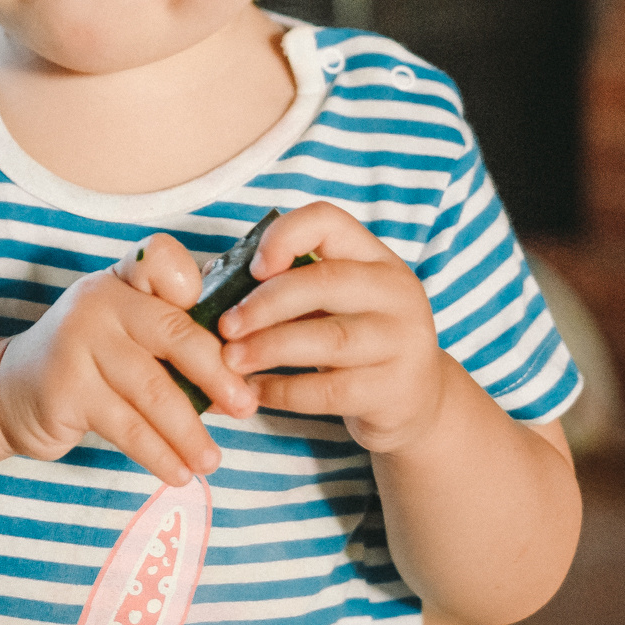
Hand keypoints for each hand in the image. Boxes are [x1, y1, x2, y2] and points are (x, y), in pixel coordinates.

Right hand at [0, 254, 254, 486]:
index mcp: (123, 279)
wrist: (11, 390)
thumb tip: (241, 380)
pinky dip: (159, 454)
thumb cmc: (91, 360)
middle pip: (173, 333)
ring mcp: (78, 343)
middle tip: (245, 407)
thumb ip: (174, 336)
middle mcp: (99, 301)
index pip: (162, 261)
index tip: (229, 325)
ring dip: (189, 431)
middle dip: (217, 374)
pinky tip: (179, 473)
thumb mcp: (126, 330)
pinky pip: (126, 427)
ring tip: (212, 460)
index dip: (195, 284)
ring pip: (152, 390)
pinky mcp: (65, 390)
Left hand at [215, 200, 450, 453]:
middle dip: (265, 303)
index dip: (285, 237)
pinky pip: (330, 391)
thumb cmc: (355, 342)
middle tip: (225, 326)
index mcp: (374, 258)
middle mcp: (395, 292)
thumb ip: (284, 285)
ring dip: (269, 348)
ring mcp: (401, 342)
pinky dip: (283, 391)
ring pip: (329, 339)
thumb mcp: (333, 303)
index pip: (329, 222)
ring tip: (230, 361)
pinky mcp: (394, 391)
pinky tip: (255, 391)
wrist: (417, 402)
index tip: (253, 268)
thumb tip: (207, 279)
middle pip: (325, 282)